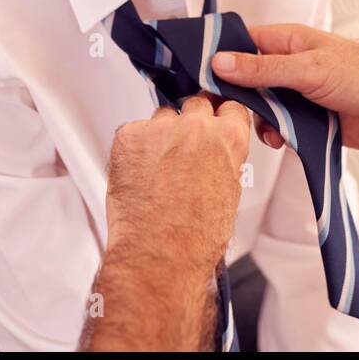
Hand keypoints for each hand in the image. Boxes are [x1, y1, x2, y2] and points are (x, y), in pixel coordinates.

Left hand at [104, 93, 251, 274]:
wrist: (160, 254)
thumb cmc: (195, 237)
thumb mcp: (229, 193)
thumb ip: (223, 160)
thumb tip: (215, 155)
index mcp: (228, 138)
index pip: (229, 106)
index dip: (219, 117)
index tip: (212, 123)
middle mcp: (196, 126)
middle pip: (194, 104)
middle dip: (189, 123)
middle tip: (180, 151)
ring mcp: (160, 129)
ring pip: (161, 118)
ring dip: (160, 136)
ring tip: (156, 171)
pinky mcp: (129, 137)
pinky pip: (132, 133)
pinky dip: (133, 150)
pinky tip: (138, 175)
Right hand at [211, 24, 358, 151]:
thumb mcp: (307, 69)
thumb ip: (262, 69)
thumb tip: (220, 62)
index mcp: (289, 41)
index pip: (243, 42)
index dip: (221, 55)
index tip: (200, 74)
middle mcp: (290, 65)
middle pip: (248, 78)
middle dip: (238, 96)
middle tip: (227, 111)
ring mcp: (298, 92)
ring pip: (261, 106)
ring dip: (258, 119)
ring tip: (266, 129)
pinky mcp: (307, 118)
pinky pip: (279, 126)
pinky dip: (275, 134)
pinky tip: (281, 140)